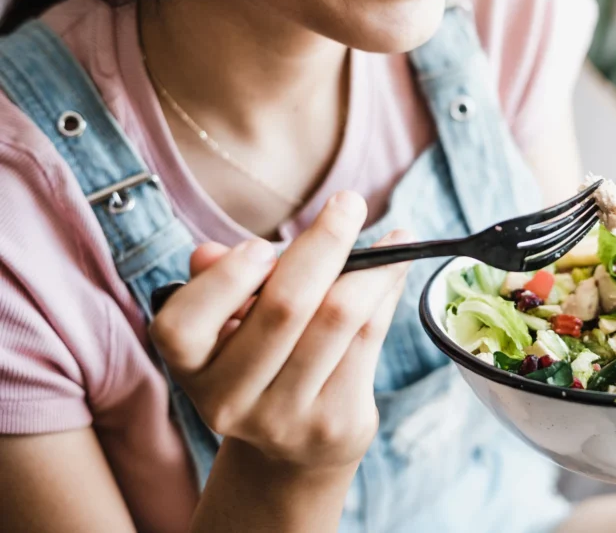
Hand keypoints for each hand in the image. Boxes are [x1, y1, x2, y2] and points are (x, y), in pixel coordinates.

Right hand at [150, 192, 410, 468]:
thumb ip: (220, 284)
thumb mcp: (227, 323)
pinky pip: (369, 337)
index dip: (226, 281)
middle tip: (350, 201)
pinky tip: (399, 263)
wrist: (291, 448)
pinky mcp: (336, 421)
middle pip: (284, 309)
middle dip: (324, 244)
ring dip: (373, 266)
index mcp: (189, 367)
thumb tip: (212, 253)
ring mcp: (285, 418)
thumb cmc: (259, 358)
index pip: (183, 324)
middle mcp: (229, 400)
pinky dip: (388, 291)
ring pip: (339, 319)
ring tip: (397, 234)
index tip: (262, 246)